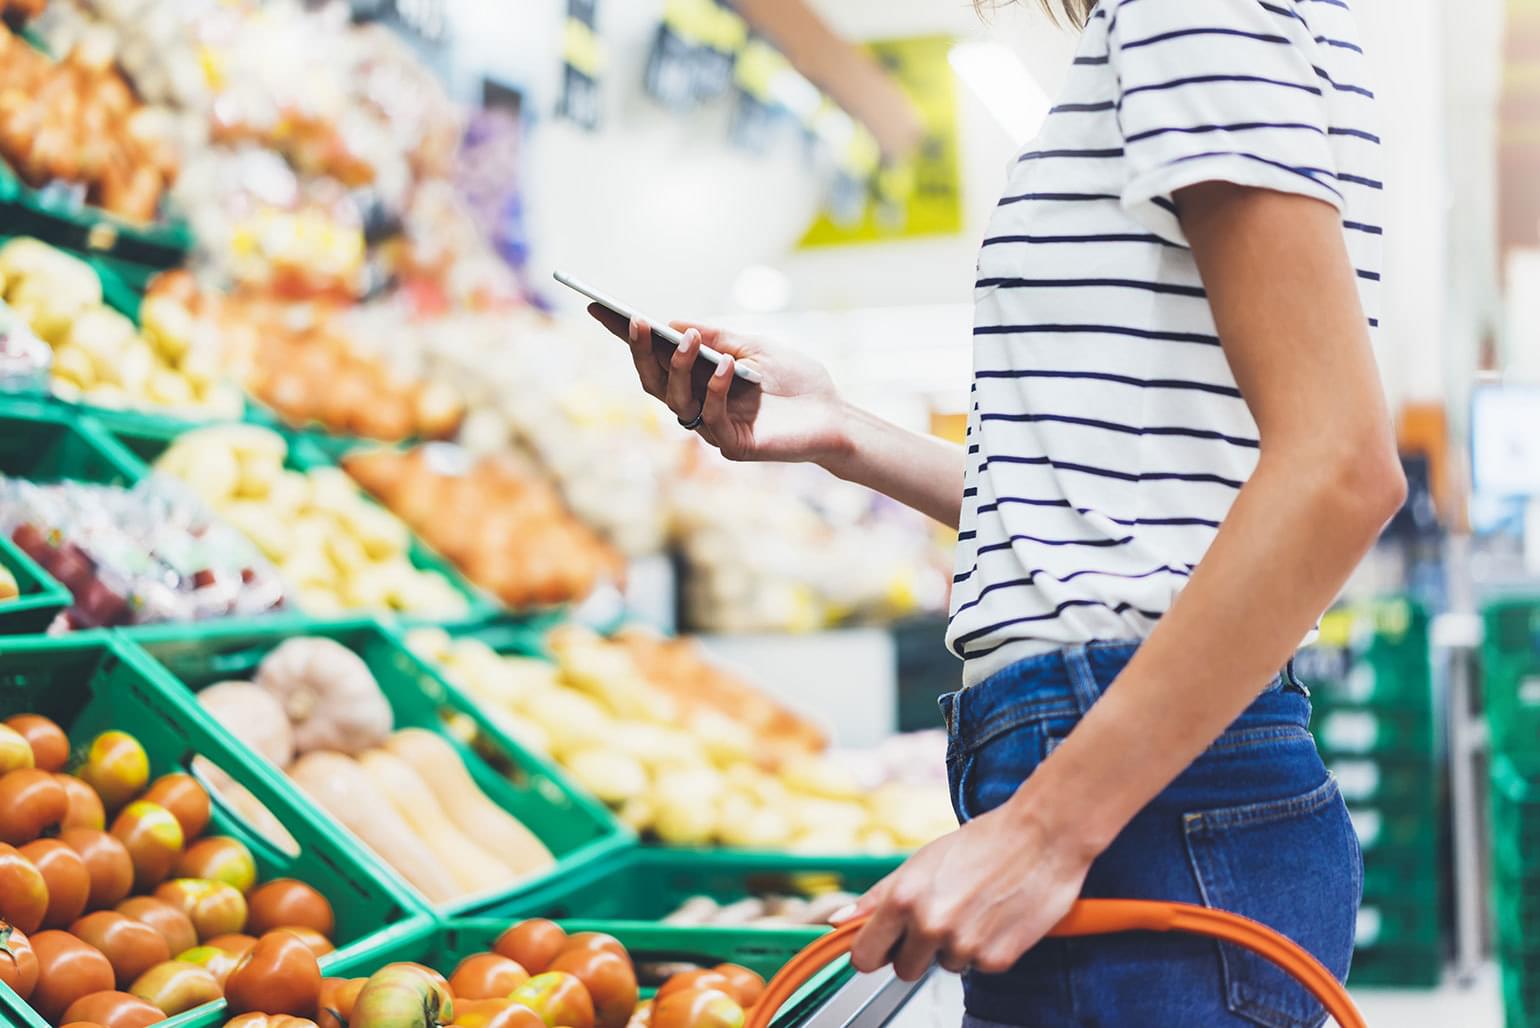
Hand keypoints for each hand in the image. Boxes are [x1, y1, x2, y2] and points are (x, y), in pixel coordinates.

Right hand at [586, 304, 847, 463]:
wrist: (834, 413)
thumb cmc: (796, 379)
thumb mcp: (755, 345)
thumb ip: (717, 336)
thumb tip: (673, 324)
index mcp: (699, 379)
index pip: (655, 358)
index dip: (626, 337)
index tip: (599, 307)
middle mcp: (698, 404)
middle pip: (654, 382)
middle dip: (641, 352)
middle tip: (636, 321)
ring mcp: (713, 427)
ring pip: (676, 401)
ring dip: (678, 367)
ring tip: (690, 340)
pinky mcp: (734, 445)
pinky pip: (712, 417)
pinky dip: (715, 389)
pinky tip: (726, 366)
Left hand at [840, 802, 1093, 981]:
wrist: (1043, 835)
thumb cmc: (983, 841)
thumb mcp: (921, 861)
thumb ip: (878, 896)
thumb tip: (838, 921)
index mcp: (903, 898)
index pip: (864, 956)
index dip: (874, 951)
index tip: (884, 945)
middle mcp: (930, 924)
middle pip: (903, 969)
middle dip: (917, 950)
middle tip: (942, 917)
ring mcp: (964, 945)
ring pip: (944, 966)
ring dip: (956, 947)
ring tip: (975, 909)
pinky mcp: (997, 959)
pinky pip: (978, 967)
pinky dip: (986, 949)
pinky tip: (997, 918)